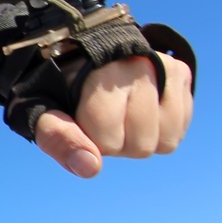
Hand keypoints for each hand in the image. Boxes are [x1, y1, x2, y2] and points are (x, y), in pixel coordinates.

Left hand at [33, 52, 194, 178]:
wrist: (82, 54)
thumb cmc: (59, 88)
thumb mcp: (41, 110)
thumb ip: (58, 138)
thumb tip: (90, 168)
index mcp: (98, 74)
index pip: (108, 140)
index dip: (92, 140)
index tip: (81, 118)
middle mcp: (137, 65)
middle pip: (141, 145)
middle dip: (119, 142)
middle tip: (104, 117)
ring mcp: (163, 67)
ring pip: (166, 140)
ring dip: (143, 138)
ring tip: (124, 114)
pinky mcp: (180, 73)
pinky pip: (179, 129)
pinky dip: (161, 131)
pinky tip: (143, 113)